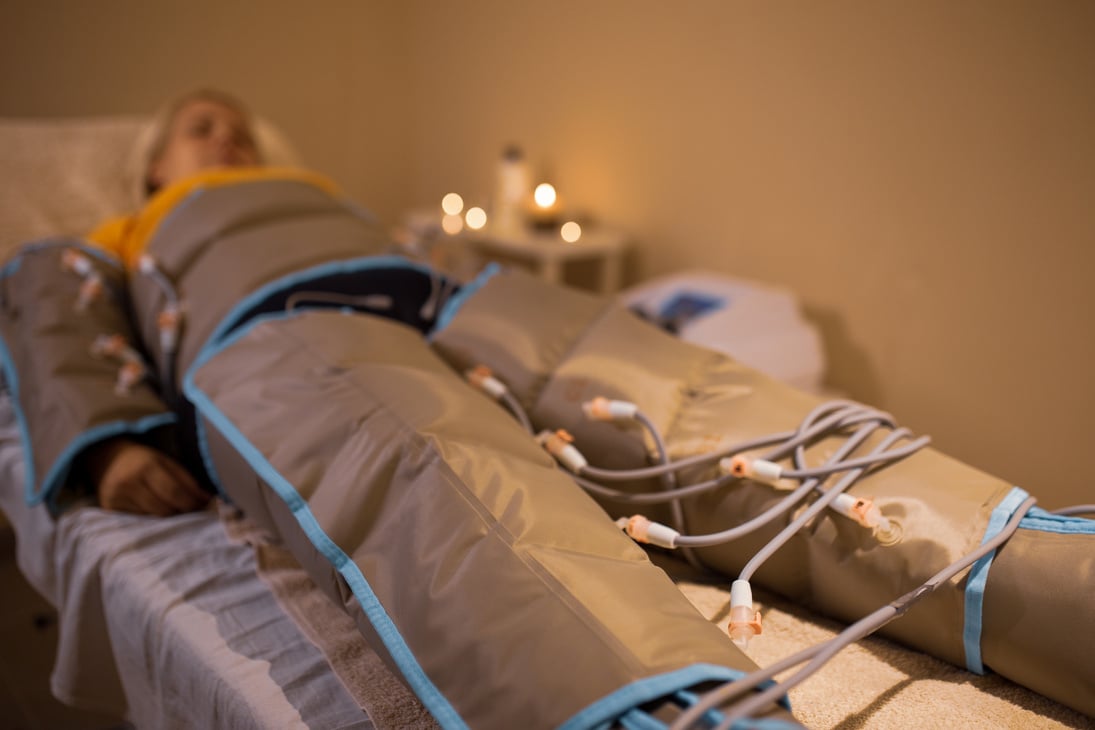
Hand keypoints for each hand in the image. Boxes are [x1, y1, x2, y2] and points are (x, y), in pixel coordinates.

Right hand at [86, 438, 209, 515]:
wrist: (109, 460)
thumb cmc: (145, 461)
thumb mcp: (166, 461)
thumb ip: (186, 479)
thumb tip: (206, 499)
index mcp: (146, 465)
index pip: (175, 491)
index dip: (192, 501)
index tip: (205, 504)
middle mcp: (129, 482)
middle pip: (164, 509)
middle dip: (183, 511)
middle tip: (194, 510)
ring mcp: (116, 497)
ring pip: (153, 517)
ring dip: (170, 517)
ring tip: (177, 510)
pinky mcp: (109, 509)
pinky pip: (139, 520)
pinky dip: (153, 518)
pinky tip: (158, 512)